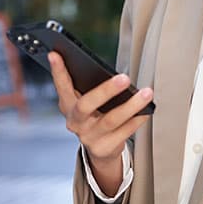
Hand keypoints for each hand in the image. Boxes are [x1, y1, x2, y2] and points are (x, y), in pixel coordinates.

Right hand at [49, 51, 152, 193]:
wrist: (100, 149)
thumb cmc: (95, 116)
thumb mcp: (88, 102)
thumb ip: (91, 88)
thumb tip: (112, 72)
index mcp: (68, 105)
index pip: (62, 86)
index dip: (58, 71)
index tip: (56, 53)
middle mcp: (75, 122)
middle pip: (87, 105)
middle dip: (106, 90)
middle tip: (124, 78)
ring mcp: (89, 137)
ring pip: (111, 119)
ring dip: (131, 105)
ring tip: (146, 93)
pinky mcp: (104, 148)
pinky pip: (124, 132)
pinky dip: (137, 119)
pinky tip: (146, 110)